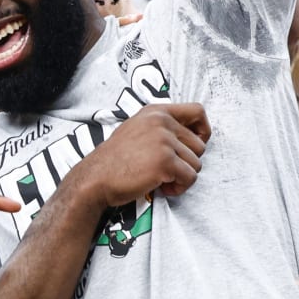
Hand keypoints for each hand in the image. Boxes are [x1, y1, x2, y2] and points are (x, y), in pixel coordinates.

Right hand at [72, 103, 211, 209]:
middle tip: (166, 171)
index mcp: (156, 111)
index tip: (194, 146)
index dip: (203, 130)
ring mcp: (164, 140)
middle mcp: (162, 121)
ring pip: (197, 164)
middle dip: (186, 163)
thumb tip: (189, 136)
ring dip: (181, 177)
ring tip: (160, 179)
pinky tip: (160, 187)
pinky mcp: (165, 161)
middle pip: (199, 145)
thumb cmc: (114, 159)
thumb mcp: (137, 129)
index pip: (197, 111)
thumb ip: (161, 127)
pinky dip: (178, 188)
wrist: (95, 178)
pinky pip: (190, 178)